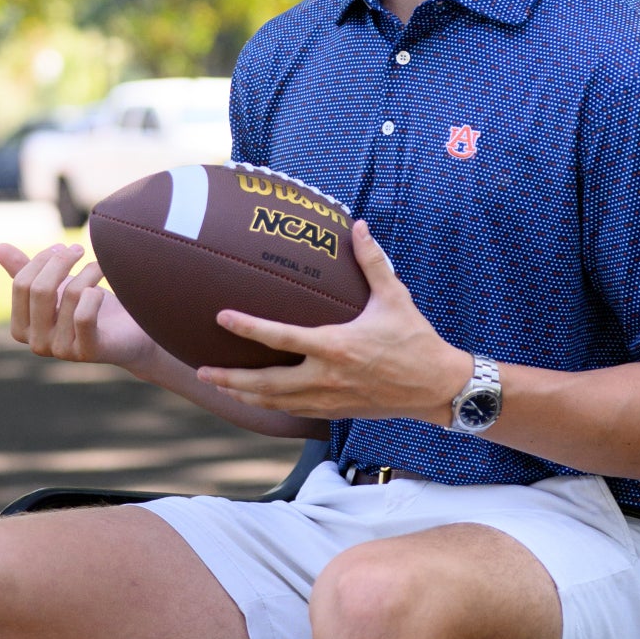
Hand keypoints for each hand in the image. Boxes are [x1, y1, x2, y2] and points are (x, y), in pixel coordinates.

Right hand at [0, 240, 156, 373]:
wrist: (127, 334)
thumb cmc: (88, 307)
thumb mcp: (55, 286)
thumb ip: (24, 271)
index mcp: (21, 329)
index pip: (21, 284)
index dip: (42, 260)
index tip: (62, 248)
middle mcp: (37, 344)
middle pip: (41, 289)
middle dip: (61, 261)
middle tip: (79, 250)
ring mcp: (61, 351)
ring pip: (70, 296)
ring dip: (88, 273)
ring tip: (99, 267)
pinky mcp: (88, 352)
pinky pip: (84, 316)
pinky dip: (95, 296)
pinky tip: (101, 291)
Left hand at [199, 219, 470, 422]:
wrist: (437, 388)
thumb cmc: (416, 340)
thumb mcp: (395, 297)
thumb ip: (372, 262)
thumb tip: (359, 226)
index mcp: (335, 346)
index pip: (281, 337)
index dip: (248, 328)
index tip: (222, 318)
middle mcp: (326, 377)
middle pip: (266, 383)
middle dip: (230, 379)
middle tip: (202, 370)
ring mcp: (329, 399)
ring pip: (275, 403)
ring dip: (244, 395)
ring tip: (220, 386)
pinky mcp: (336, 412)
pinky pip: (294, 411)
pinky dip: (270, 406)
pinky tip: (257, 399)